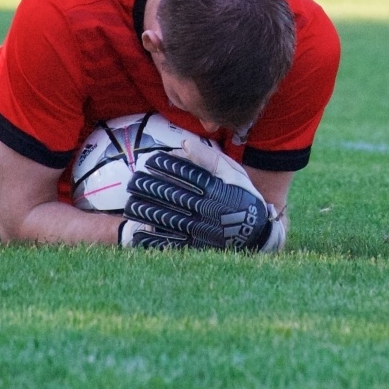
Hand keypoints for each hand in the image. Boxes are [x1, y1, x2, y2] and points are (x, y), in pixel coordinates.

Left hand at [120, 151, 273, 250]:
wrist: (257, 232)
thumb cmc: (243, 196)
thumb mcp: (233, 172)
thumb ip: (209, 158)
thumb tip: (183, 144)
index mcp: (213, 188)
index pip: (183, 173)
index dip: (164, 166)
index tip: (151, 161)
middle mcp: (204, 207)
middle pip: (170, 195)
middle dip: (149, 187)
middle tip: (133, 181)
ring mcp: (199, 227)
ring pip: (166, 217)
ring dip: (146, 210)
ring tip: (131, 204)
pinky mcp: (196, 243)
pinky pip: (171, 240)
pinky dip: (154, 237)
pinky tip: (140, 230)